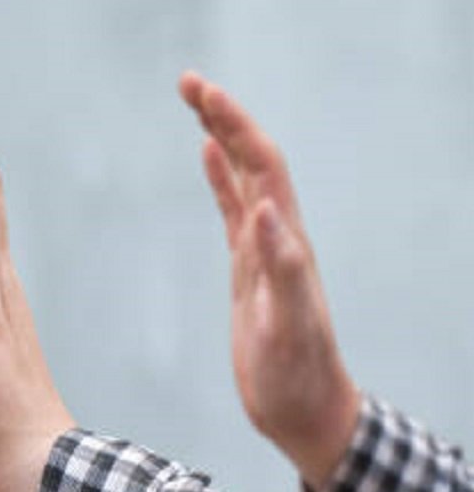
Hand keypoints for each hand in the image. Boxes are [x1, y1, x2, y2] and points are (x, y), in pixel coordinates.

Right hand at [179, 72, 360, 488]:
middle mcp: (278, 236)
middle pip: (252, 160)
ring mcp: (263, 251)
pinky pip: (233, 211)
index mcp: (287, 242)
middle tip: (187, 82)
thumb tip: (265, 207)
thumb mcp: (288, 326)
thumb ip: (282, 267)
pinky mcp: (249, 269)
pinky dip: (219, 179)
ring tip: (195, 103)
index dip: (235, 126)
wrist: (304, 410)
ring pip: (243, 178)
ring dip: (221, 137)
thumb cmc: (297, 376)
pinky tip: (206, 158)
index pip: (262, 167)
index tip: (202, 94)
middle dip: (223, 116)